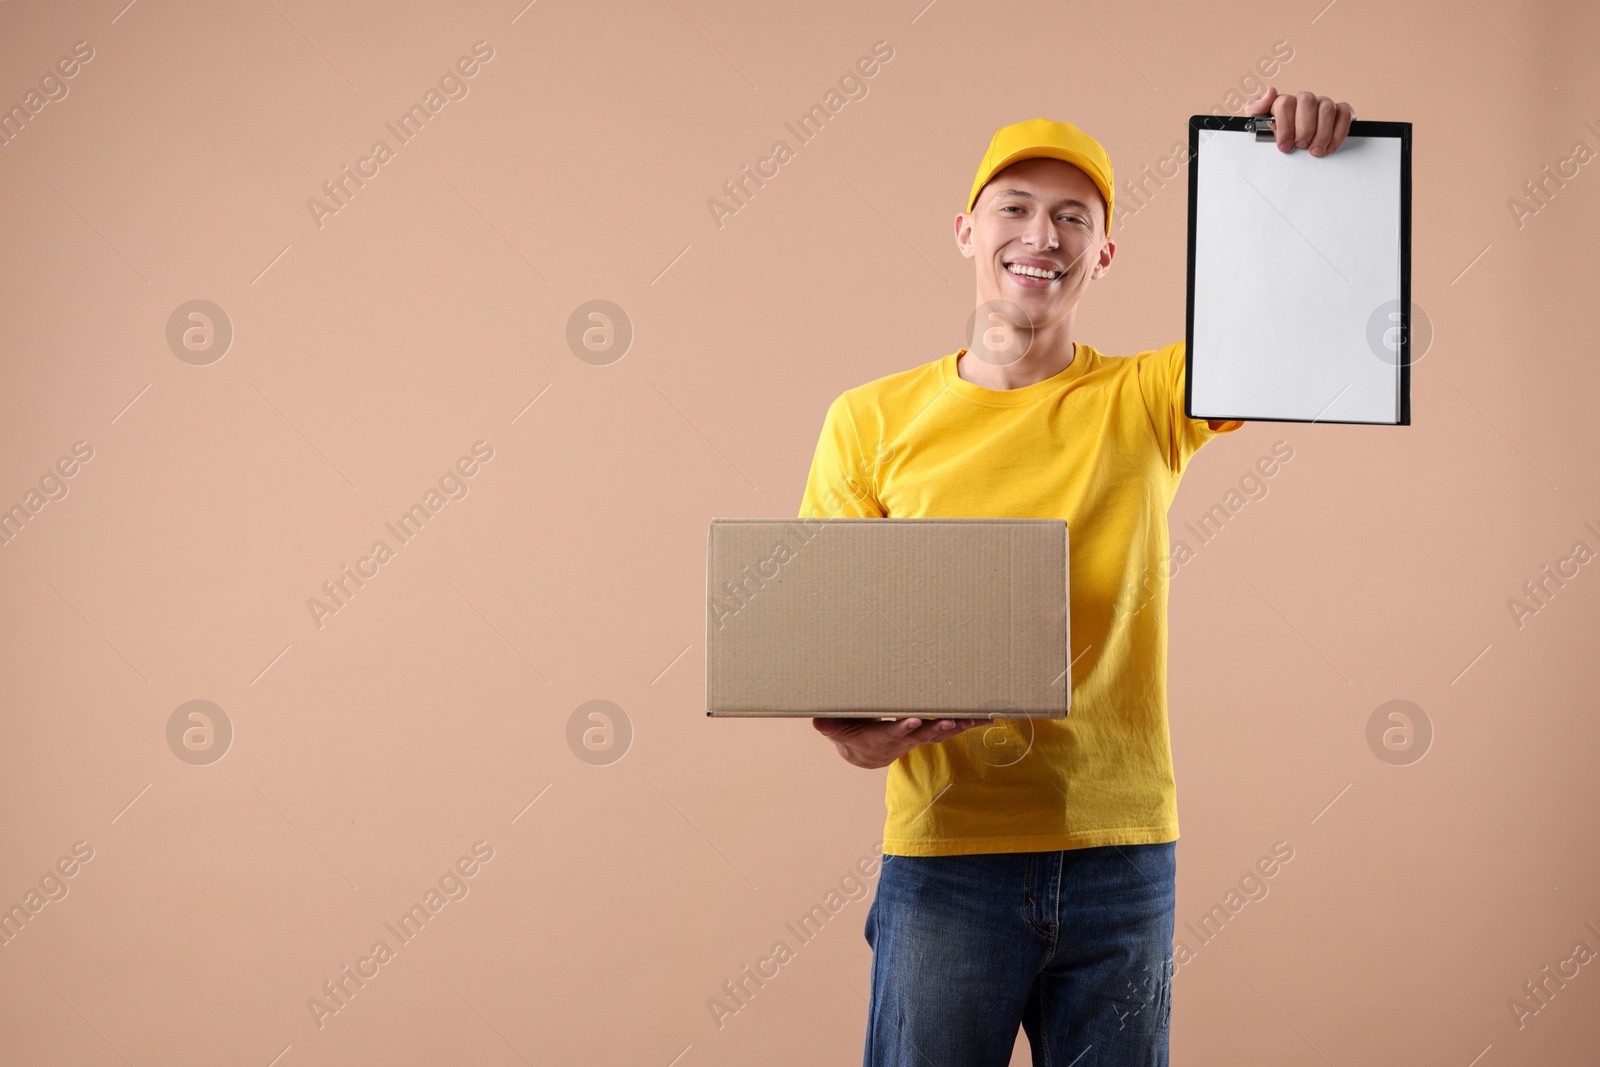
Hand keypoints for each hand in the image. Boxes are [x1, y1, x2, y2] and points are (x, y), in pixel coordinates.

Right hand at [812, 715, 990, 769]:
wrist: (863, 753)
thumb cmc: (848, 732)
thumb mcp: (835, 729)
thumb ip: (829, 726)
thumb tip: (817, 720)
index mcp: (880, 738)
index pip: (892, 734)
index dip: (901, 729)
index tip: (912, 722)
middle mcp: (902, 741)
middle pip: (922, 735)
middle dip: (937, 728)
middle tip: (952, 721)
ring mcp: (917, 738)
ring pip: (940, 733)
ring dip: (959, 727)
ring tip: (977, 719)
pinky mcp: (927, 733)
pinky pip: (948, 729)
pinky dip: (966, 723)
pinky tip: (984, 717)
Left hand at [1245, 88, 1354, 155]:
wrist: (1294, 144)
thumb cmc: (1278, 135)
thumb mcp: (1259, 125)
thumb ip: (1256, 109)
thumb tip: (1269, 93)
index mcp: (1285, 102)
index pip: (1285, 103)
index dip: (1285, 125)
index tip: (1284, 145)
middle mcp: (1305, 100)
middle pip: (1307, 102)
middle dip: (1304, 128)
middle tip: (1301, 145)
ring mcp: (1323, 104)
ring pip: (1327, 108)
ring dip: (1322, 133)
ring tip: (1315, 150)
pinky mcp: (1341, 111)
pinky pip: (1344, 114)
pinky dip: (1338, 131)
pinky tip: (1330, 145)